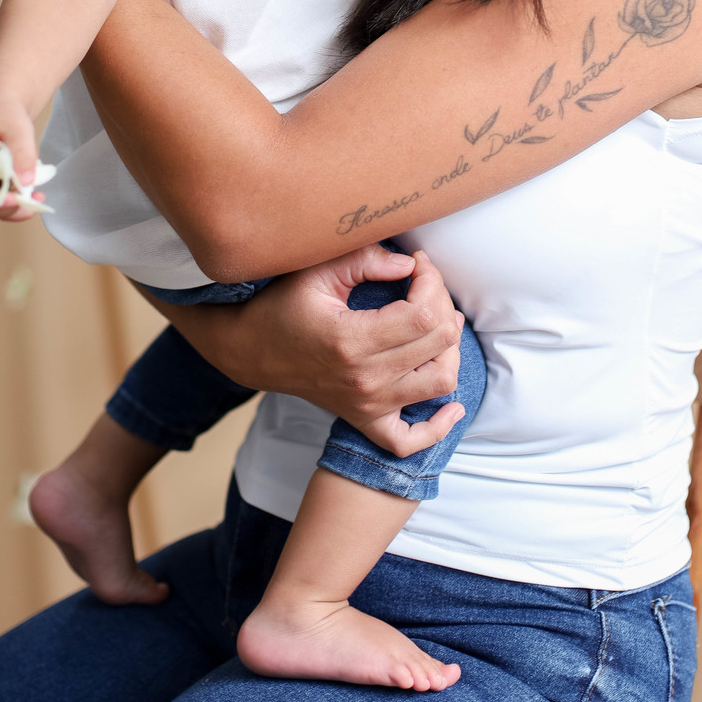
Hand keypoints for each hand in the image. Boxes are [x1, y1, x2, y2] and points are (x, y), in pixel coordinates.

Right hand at [0, 96, 42, 220]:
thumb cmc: (5, 115)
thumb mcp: (18, 126)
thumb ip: (22, 151)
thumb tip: (26, 181)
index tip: (16, 200)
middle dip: (6, 208)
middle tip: (33, 206)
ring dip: (10, 209)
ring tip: (36, 201)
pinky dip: (10, 204)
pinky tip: (30, 198)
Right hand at [160, 246, 463, 433]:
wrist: (252, 350)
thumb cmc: (283, 306)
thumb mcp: (317, 273)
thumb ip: (364, 261)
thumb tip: (409, 265)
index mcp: (351, 340)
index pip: (423, 314)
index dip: (432, 282)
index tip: (417, 264)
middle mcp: (364, 379)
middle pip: (439, 344)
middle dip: (443, 304)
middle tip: (423, 286)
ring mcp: (367, 404)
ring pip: (440, 383)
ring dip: (450, 350)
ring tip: (435, 324)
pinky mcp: (365, 419)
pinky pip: (410, 441)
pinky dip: (438, 428)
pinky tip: (450, 406)